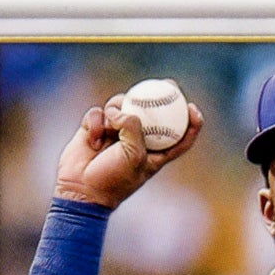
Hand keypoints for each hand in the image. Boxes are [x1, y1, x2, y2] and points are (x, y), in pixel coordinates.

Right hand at [53, 96, 202, 208]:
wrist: (80, 190)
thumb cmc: (113, 179)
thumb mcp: (133, 155)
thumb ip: (133, 127)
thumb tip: (122, 109)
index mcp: (155, 153)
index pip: (180, 136)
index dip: (191, 123)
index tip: (193, 108)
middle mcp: (138, 140)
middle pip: (154, 112)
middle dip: (163, 95)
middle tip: (168, 84)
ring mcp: (117, 132)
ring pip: (122, 105)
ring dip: (116, 111)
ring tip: (110, 127)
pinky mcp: (97, 127)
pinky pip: (99, 113)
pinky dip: (96, 123)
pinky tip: (93, 140)